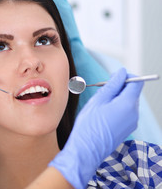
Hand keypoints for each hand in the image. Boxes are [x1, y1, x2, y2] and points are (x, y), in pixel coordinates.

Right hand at [49, 68, 143, 188]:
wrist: (86, 150)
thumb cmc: (89, 125)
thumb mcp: (98, 100)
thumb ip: (112, 84)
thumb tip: (121, 72)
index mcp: (128, 104)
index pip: (136, 82)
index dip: (126, 76)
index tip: (112, 78)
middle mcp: (134, 113)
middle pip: (132, 93)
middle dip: (119, 88)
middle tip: (101, 92)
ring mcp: (132, 123)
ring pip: (128, 103)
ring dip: (116, 99)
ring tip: (99, 105)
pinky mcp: (127, 129)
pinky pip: (125, 113)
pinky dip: (116, 109)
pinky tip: (102, 114)